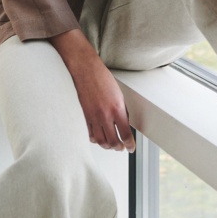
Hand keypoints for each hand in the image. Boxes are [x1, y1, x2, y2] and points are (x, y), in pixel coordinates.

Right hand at [50, 29, 135, 151]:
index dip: (129, 144)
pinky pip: (91, 134)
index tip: (131, 147)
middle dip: (119, 148)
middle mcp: (105, 115)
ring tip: (112, 145)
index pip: (125, 134)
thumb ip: (122, 110)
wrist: (85, 69)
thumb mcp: (119, 94)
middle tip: (122, 147)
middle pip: (113, 142)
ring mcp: (93, 117)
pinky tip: (99, 138)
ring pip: (101, 141)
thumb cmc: (102, 77)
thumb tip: (124, 123)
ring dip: (108, 146)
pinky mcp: (85, 116)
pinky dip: (96, 139)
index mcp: (117, 109)